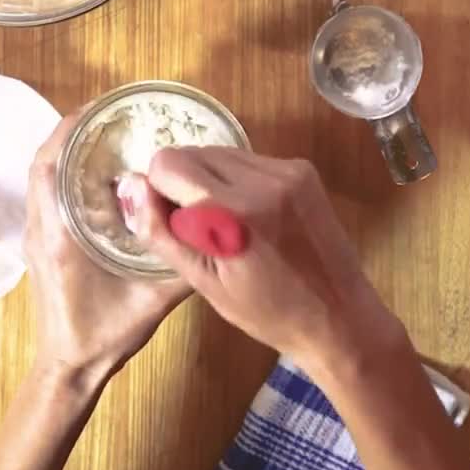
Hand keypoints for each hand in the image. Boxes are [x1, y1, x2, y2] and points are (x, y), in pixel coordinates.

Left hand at [23, 115, 189, 384]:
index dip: (67, 132)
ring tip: (107, 137)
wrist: (69, 369)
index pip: (49, 167)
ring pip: (43, 179)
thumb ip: (182, 267)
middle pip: (43, 164)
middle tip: (110, 117)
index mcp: (59, 236)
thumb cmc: (105, 335)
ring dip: (68, 153)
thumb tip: (216, 230)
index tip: (96, 109)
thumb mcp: (152, 302)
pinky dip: (68, 174)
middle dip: (71, 134)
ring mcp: (38, 236)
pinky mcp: (43, 244)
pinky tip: (102, 174)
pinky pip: (48, 195)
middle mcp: (41, 229)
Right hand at [121, 147, 400, 384]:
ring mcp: (287, 170)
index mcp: (232, 212)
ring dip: (209, 179)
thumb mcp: (204, 282)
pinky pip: (248, 159)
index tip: (175, 225)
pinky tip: (252, 216)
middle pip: (191, 151)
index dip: (159, 191)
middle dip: (183, 183)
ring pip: (218, 152)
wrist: (340, 317)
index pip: (167, 163)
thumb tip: (129, 185)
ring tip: (227, 225)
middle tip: (201, 230)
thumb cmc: (267, 313)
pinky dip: (237, 180)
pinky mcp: (302, 169)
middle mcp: (262, 179)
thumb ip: (162, 231)